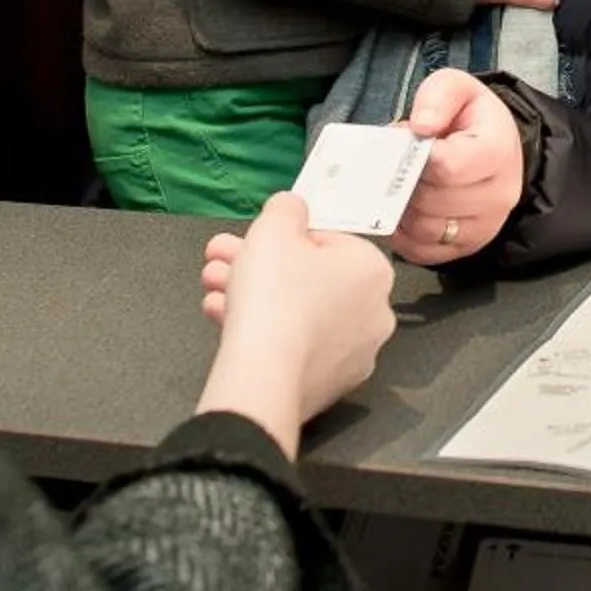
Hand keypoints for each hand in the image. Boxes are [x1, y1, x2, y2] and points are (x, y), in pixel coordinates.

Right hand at [194, 191, 397, 454]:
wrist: (261, 377)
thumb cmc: (274, 302)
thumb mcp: (274, 226)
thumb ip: (286, 207)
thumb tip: (291, 207)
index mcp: (373, 269)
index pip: (329, 239)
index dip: (286, 236)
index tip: (259, 238)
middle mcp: (373, 312)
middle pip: (310, 277)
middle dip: (259, 263)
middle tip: (226, 256)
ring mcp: (354, 352)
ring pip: (298, 311)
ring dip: (253, 294)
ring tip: (216, 284)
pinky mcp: (328, 383)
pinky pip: (294, 345)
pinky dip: (264, 331)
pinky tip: (226, 316)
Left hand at [387, 69, 526, 265]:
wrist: (497, 147)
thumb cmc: (472, 119)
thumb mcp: (457, 89)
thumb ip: (437, 96)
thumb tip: (420, 125)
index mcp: (498, 152)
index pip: (447, 167)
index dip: (417, 158)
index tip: (410, 144)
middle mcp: (499, 195)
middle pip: (432, 200)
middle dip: (406, 182)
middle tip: (399, 166)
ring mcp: (486, 226)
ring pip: (426, 229)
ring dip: (402, 210)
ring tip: (401, 187)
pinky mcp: (468, 247)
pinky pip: (424, 252)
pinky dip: (404, 236)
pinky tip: (402, 212)